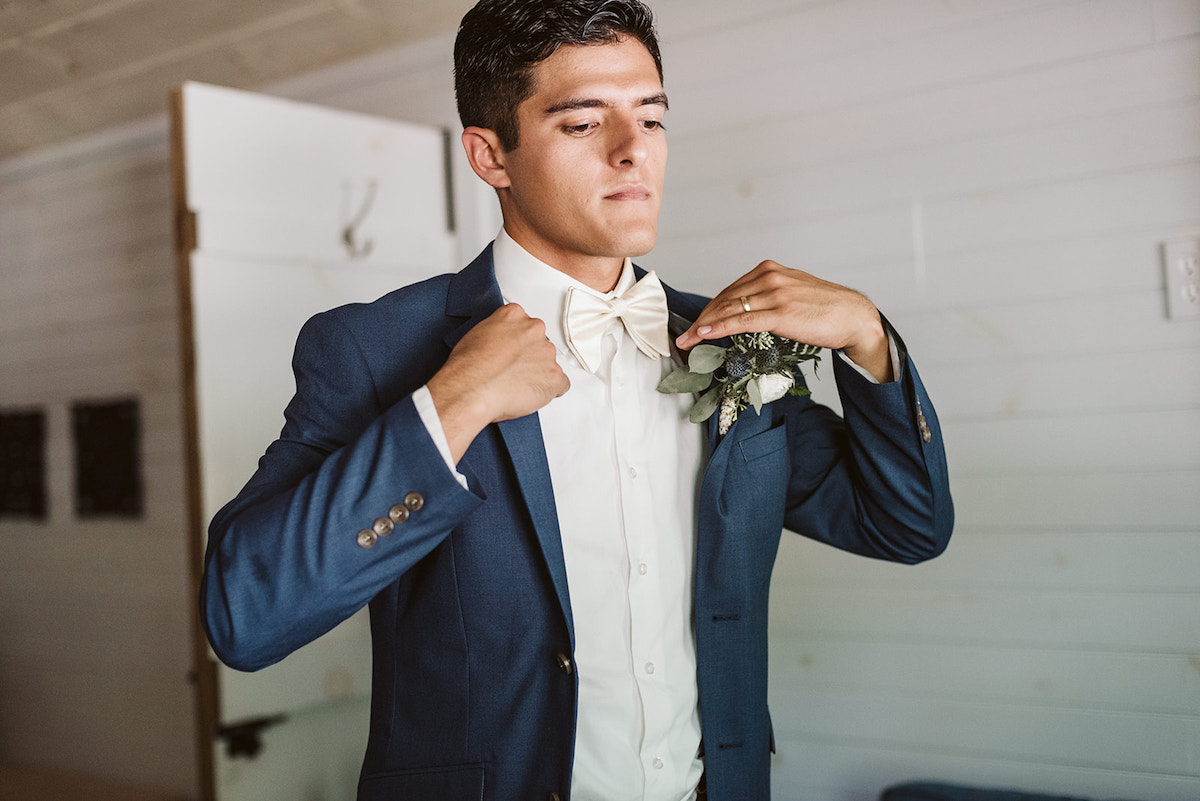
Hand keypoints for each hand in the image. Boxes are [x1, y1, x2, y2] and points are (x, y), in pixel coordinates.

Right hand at [427, 304, 569, 461]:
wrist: (471, 388)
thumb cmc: (468, 366)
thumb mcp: (476, 334)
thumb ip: (496, 333)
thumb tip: (499, 343)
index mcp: (514, 315)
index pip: (525, 324)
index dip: (519, 341)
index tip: (513, 351)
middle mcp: (534, 330)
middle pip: (540, 342)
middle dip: (530, 356)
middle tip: (513, 370)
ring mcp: (546, 353)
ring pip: (550, 363)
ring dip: (539, 373)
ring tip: (517, 385)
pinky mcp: (553, 376)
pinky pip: (561, 384)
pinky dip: (551, 390)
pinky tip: (535, 394)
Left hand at [675, 260, 891, 381]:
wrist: (854, 316)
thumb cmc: (825, 309)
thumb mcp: (791, 293)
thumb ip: (768, 297)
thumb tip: (746, 312)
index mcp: (769, 270)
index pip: (730, 291)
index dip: (709, 309)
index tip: (695, 325)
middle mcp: (769, 277)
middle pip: (724, 299)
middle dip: (701, 319)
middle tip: (684, 337)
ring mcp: (775, 294)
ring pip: (729, 309)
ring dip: (703, 327)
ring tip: (687, 342)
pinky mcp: (781, 313)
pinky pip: (742, 321)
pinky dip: (719, 328)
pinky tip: (704, 335)